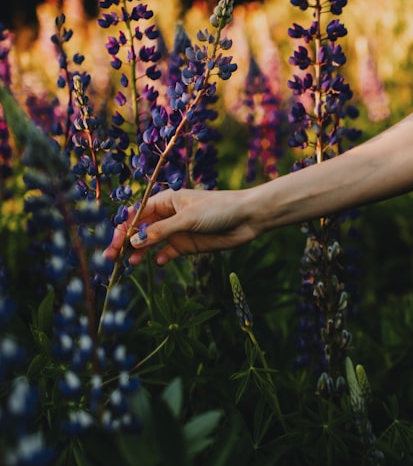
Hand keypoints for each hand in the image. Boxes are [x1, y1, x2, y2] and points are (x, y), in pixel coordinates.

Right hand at [104, 188, 258, 265]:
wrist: (248, 218)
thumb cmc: (219, 208)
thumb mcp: (187, 218)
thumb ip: (161, 231)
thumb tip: (135, 241)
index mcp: (166, 201)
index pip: (136, 214)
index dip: (123, 227)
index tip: (115, 242)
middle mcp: (169, 216)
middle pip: (140, 229)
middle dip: (126, 242)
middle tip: (112, 259)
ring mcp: (178, 231)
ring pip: (151, 242)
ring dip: (140, 252)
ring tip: (131, 264)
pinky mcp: (188, 245)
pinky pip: (169, 252)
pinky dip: (162, 257)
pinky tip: (160, 261)